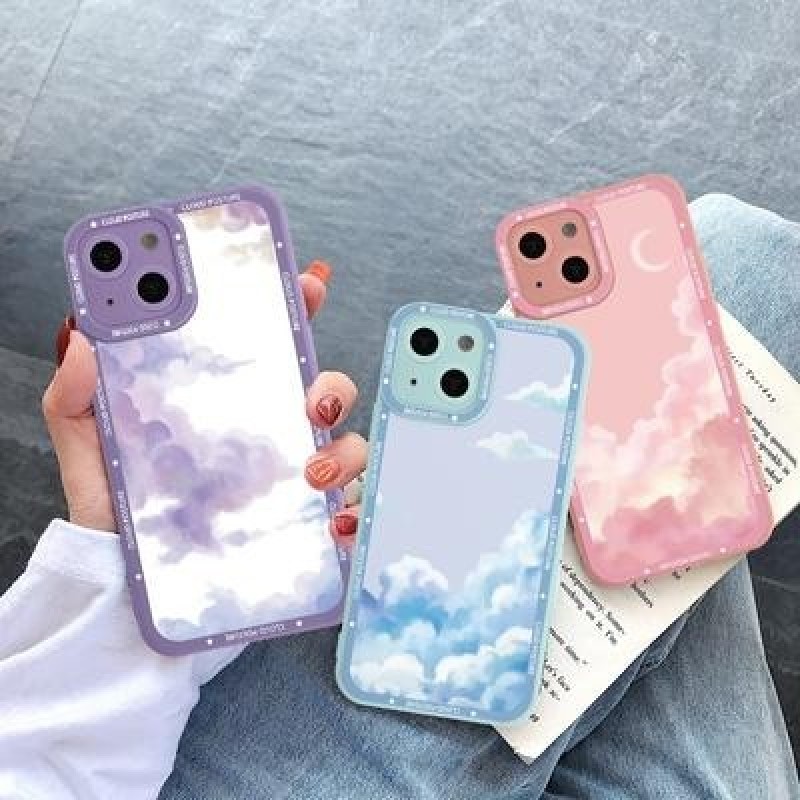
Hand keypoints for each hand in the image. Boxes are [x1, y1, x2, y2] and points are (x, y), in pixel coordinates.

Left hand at [42, 261, 367, 540]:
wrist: (128, 583)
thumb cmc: (119, 506)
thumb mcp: (91, 446)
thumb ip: (77, 394)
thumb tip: (81, 337)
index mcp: (231, 401)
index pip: (274, 345)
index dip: (297, 308)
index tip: (308, 283)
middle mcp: (271, 433)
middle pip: (328, 390)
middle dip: (334, 387)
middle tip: (312, 403)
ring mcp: (294, 478)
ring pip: (350, 447)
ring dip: (344, 453)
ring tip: (311, 474)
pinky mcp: (306, 524)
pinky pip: (350, 512)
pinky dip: (355, 515)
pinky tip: (334, 525)